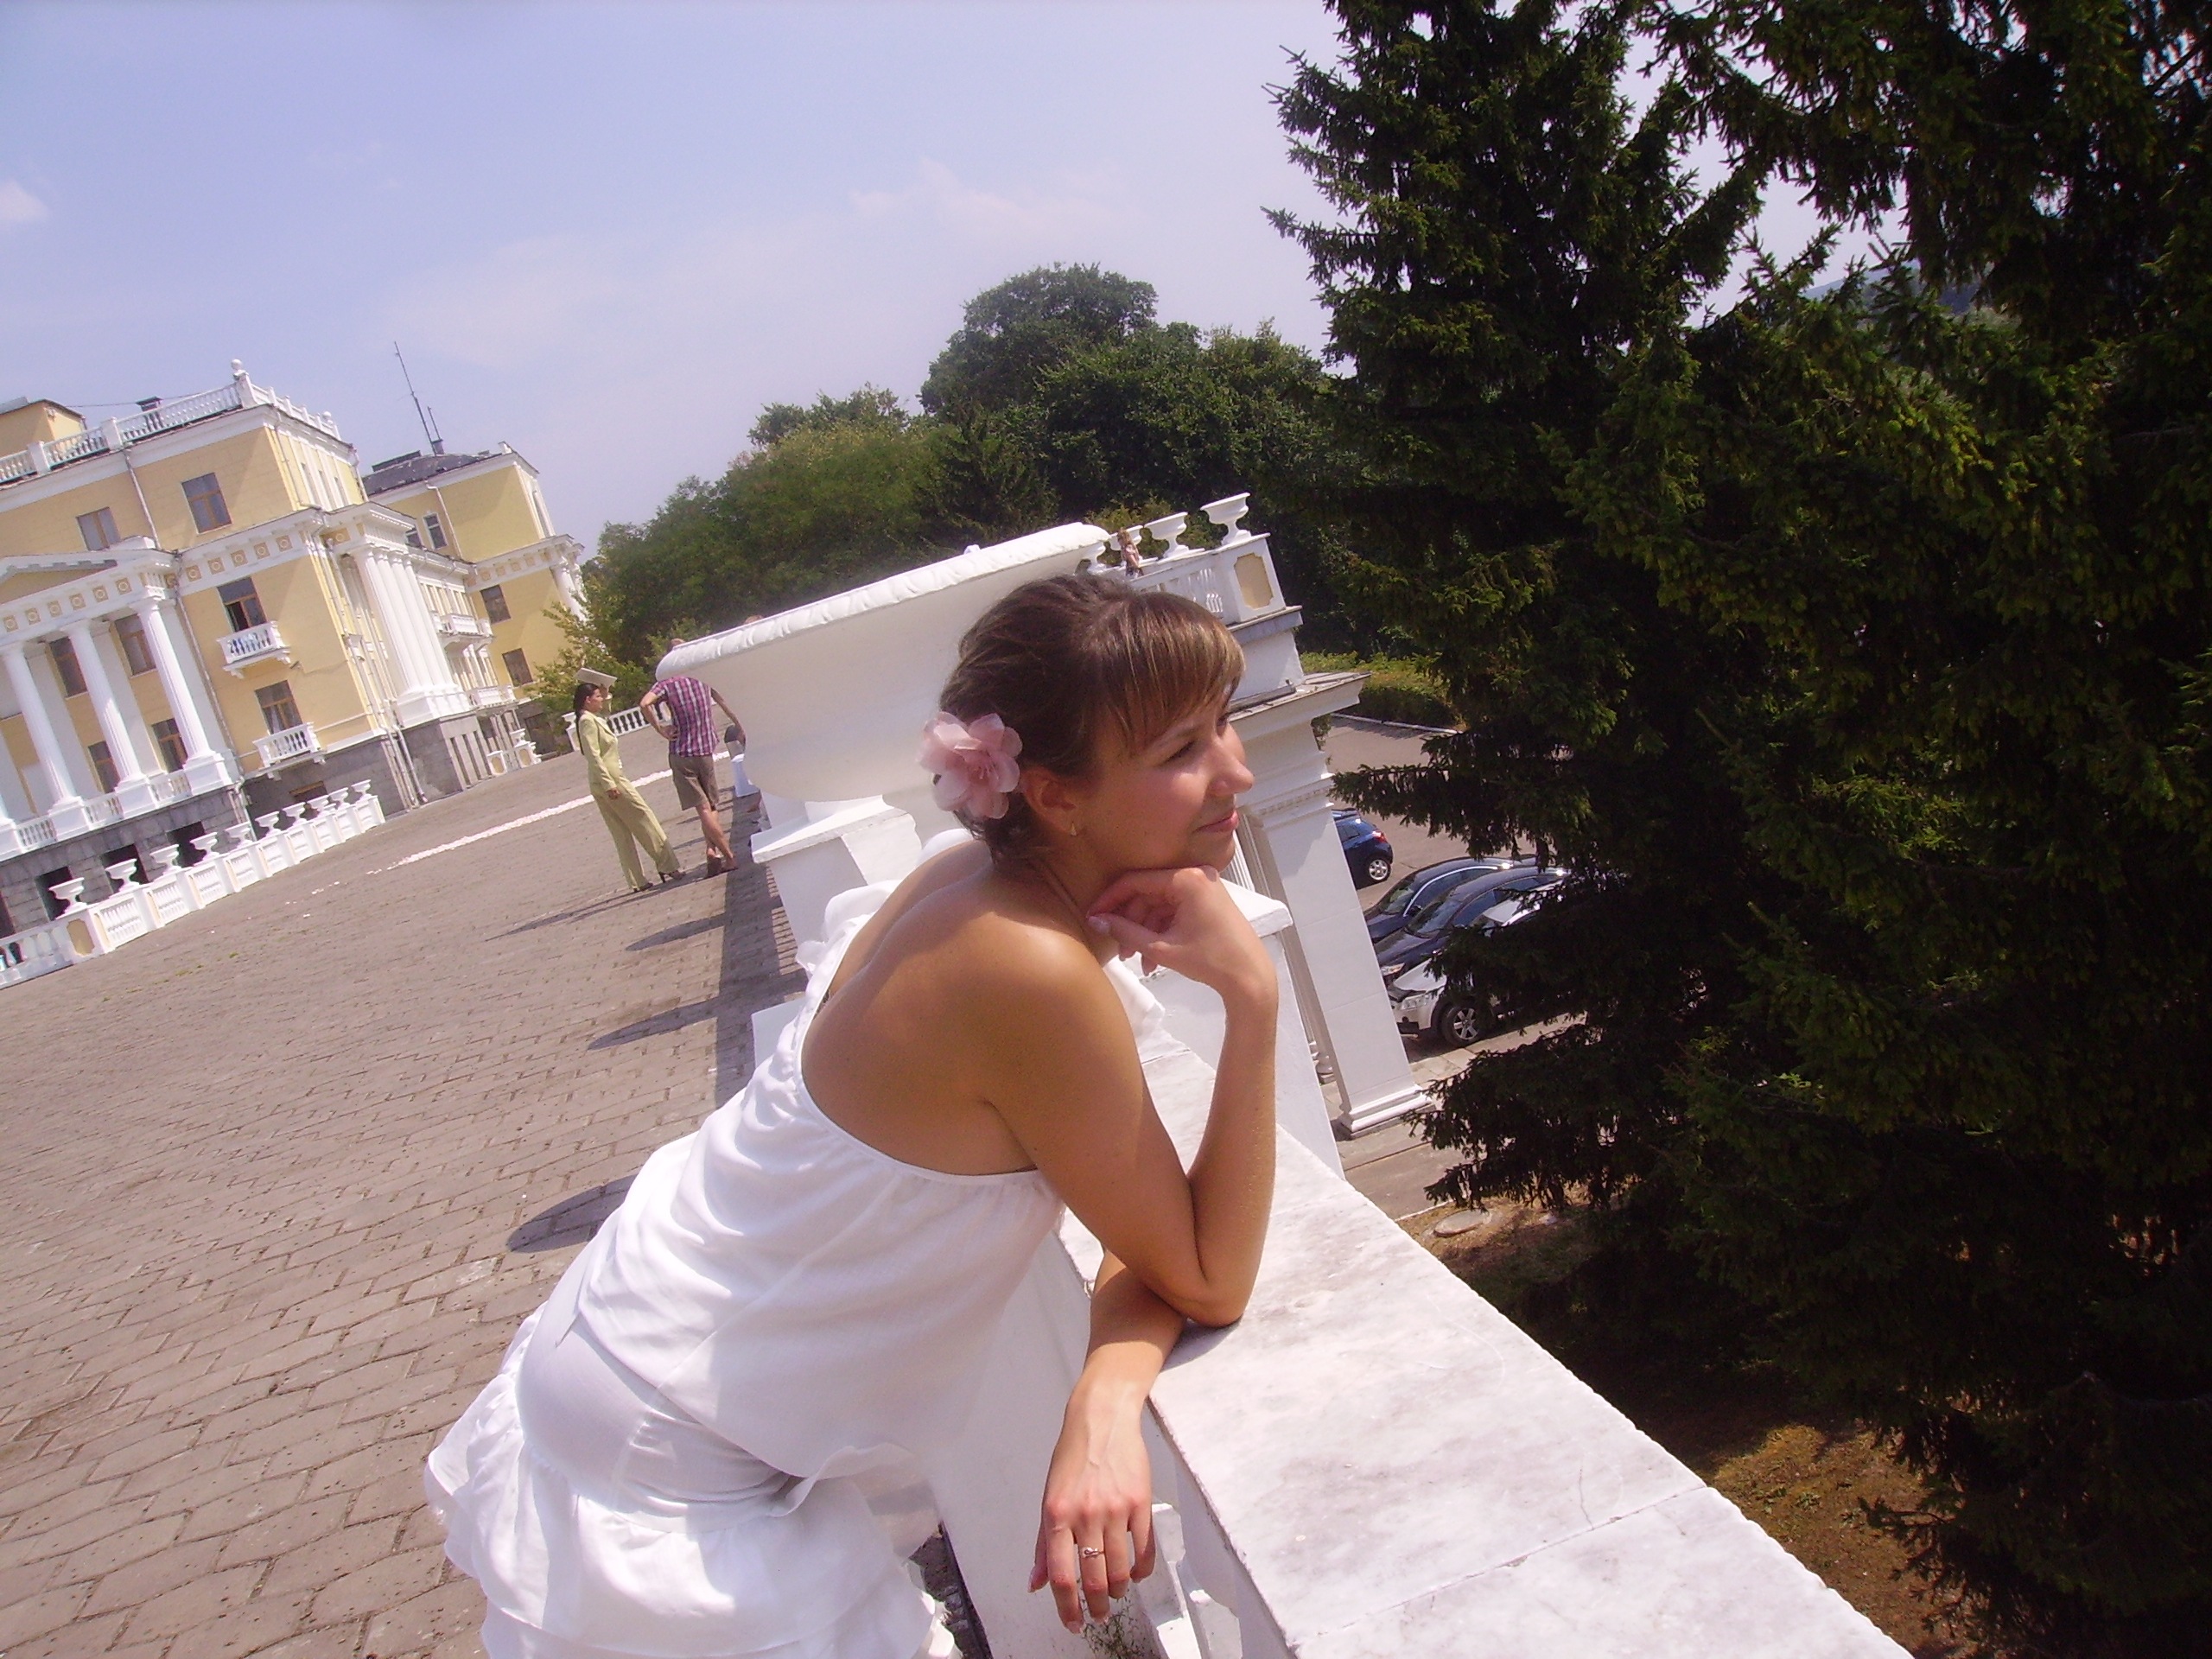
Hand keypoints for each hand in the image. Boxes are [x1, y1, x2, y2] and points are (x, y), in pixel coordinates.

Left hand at [1029, 1385, 1155, 1630]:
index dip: (1067, 1607)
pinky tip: (1136, 1574)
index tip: (1073, 1623)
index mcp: (1057, 1515)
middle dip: (1096, 1607)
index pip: (1061, 1575)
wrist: (1102, 1420)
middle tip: (1098, 1616)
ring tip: (1115, 1594)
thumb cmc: (1072, 1458)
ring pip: (1120, 1569)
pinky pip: (1145, 1549)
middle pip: (1093, 1578)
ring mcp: (1116, 1509)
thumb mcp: (1048, 1498)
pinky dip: (1141, 1570)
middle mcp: (1085, 1514)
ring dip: (1118, 1590)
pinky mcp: (1141, 1503)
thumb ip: (1043, 1544)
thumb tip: (1036, 1584)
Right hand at [1087, 866, 1275, 1009]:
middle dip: (1131, 923)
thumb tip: (1096, 920)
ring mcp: (1204, 888)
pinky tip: (1154, 958)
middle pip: (1148, 894)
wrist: (1250, 978)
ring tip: (1138, 960)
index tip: (1093, 916)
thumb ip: (1126, 932)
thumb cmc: (1209, 961)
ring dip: (1145, 932)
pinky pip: (1175, 911)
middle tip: (1119, 950)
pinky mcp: (1208, 902)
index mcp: (1186, 879)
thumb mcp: (1162, 948)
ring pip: (1160, 906)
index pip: (1136, 881)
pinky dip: (1162, 931)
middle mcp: (1196, 875)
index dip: (1111, 899)